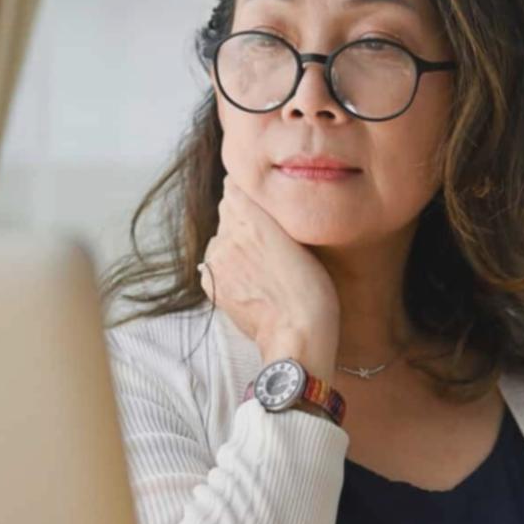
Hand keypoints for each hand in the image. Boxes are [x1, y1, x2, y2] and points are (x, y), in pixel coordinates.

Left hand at [200, 176, 340, 375]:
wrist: (296, 338)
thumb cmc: (312, 291)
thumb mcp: (302, 239)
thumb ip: (272, 212)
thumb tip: (249, 190)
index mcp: (251, 219)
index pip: (235, 185)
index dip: (252, 192)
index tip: (268, 202)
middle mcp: (227, 236)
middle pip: (228, 211)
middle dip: (246, 218)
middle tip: (274, 240)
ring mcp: (216, 261)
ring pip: (222, 237)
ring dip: (238, 242)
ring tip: (266, 263)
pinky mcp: (211, 283)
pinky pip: (217, 262)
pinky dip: (230, 266)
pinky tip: (253, 279)